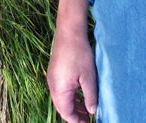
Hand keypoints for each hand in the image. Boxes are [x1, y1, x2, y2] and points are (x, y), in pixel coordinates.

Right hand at [47, 0, 97, 122]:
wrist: (69, 32)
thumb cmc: (80, 54)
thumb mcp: (89, 77)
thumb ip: (90, 97)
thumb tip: (92, 111)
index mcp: (60, 90)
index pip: (67, 114)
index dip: (77, 121)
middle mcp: (53, 87)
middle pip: (62, 108)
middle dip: (75, 116)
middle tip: (89, 119)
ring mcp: (52, 79)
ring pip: (61, 100)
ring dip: (73, 106)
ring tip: (87, 110)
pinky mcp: (55, 73)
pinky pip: (61, 91)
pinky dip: (70, 97)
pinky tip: (81, 96)